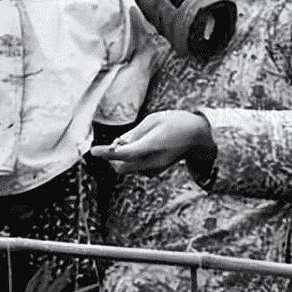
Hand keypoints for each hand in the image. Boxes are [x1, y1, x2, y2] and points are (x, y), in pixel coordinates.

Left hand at [90, 111, 209, 175]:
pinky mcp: (156, 171)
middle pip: (121, 167)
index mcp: (152, 146)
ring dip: (123, 159)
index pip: (123, 154)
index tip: (93, 150)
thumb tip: (117, 144)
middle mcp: (152, 161)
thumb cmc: (176, 122)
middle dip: (113, 158)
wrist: (198, 137)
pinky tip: (142, 148)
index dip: (106, 153)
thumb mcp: (154, 119)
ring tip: (135, 142)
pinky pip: (136, 169)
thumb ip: (134, 133)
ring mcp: (155, 169)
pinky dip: (132, 161)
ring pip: (128, 169)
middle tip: (117, 143)